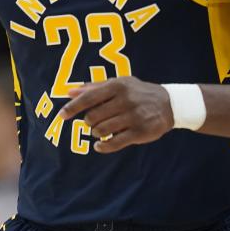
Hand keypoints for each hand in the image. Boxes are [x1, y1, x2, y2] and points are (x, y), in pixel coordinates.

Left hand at [57, 76, 173, 153]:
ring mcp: (133, 117)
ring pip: (101, 130)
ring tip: (102, 130)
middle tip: (94, 121)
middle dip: (89, 121)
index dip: (72, 108)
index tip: (61, 115)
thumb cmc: (136, 92)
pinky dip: (103, 146)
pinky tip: (99, 146)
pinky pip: (114, 143)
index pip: (89, 98)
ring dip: (97, 133)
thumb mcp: (118, 84)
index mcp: (117, 86)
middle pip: (93, 117)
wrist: (168, 104)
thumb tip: (69, 92)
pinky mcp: (140, 132)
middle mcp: (125, 100)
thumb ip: (93, 87)